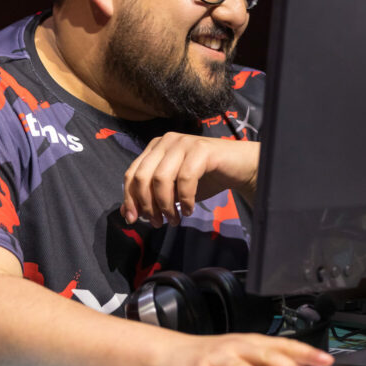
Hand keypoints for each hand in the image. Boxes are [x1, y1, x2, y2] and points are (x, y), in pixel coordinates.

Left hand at [121, 133, 258, 226]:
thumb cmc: (205, 178)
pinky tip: (190, 210)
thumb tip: (126, 214)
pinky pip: (185, 178)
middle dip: (147, 205)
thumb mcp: (173, 192)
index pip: (131, 173)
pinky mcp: (201, 149)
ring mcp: (183, 142)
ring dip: (166, 206)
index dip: (129, 198)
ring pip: (161, 178)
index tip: (133, 220)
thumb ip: (150, 199)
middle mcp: (166, 141)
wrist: (239, 167)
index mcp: (155, 148)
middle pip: (142, 176)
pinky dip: (185, 199)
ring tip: (175, 220)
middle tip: (157, 223)